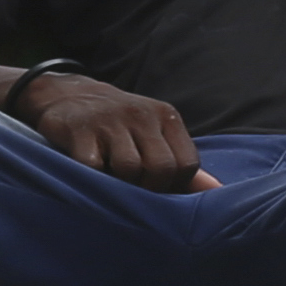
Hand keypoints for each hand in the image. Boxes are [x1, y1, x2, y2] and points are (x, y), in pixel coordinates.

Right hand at [14, 68, 210, 191]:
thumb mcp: (156, 134)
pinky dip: (93, 178)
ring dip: (120, 184)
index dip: (175, 185)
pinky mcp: (79, 130)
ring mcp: (109, 120)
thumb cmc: (121, 126)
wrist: (69, 95)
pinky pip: (93, 167)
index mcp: (165, 116)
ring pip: (129, 169)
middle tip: (134, 189)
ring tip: (111, 178)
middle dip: (150, 189)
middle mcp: (140, 114)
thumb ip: (183, 163)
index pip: (187, 164)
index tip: (157, 187)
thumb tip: (217, 190)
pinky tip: (90, 172)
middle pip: (162, 168)